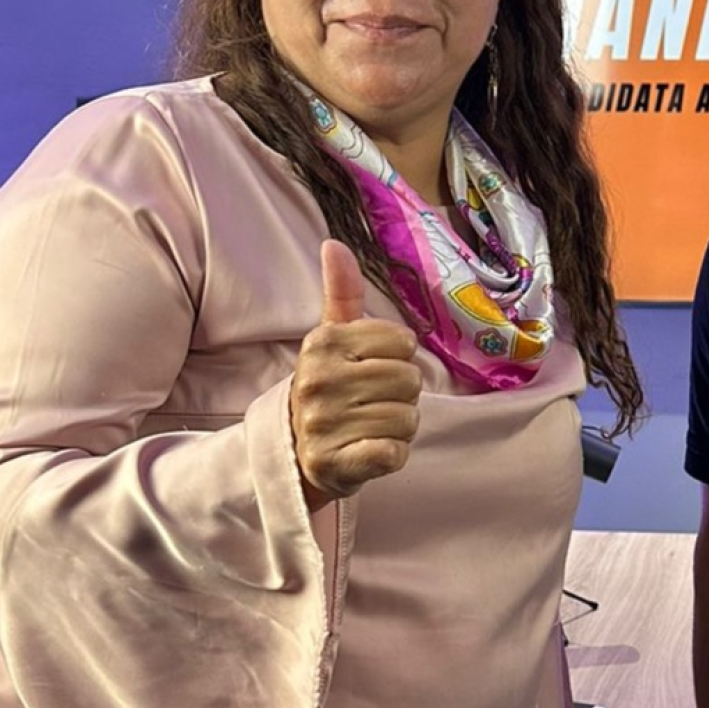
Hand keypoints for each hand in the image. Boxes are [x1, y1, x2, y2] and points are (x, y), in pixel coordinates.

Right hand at [290, 240, 420, 507]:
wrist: (298, 454)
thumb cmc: (328, 389)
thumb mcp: (331, 339)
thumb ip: (341, 293)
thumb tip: (335, 244)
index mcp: (322, 344)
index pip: (403, 342)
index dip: (399, 359)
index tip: (371, 370)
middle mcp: (319, 381)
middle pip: (410, 380)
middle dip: (401, 395)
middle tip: (372, 403)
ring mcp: (325, 425)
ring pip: (408, 418)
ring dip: (399, 426)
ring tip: (370, 427)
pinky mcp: (337, 463)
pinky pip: (394, 452)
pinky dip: (393, 454)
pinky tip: (372, 451)